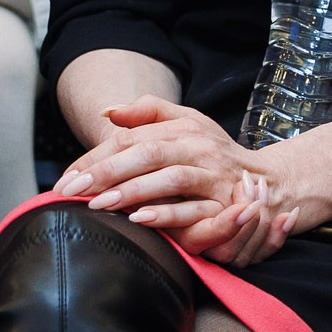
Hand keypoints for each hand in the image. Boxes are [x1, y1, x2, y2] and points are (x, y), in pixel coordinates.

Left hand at [53, 96, 305, 266]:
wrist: (264, 182)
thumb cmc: (214, 155)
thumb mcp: (188, 124)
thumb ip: (149, 114)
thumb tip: (107, 112)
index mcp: (184, 127)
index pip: (131, 137)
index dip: (96, 157)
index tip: (67, 177)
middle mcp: (199, 146)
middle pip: (146, 154)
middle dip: (105, 172)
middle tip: (70, 191)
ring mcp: (213, 173)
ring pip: (169, 177)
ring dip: (131, 191)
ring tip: (98, 204)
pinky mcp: (224, 202)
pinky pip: (192, 206)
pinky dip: (165, 212)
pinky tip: (138, 219)